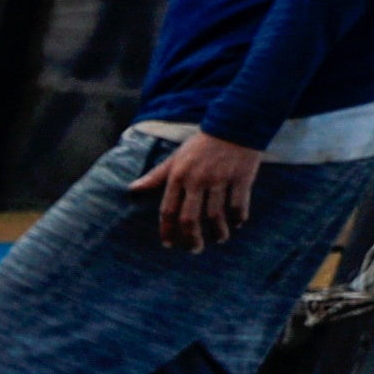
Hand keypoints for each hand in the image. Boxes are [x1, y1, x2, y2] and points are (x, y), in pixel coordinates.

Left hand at [134, 127, 267, 249]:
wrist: (234, 124)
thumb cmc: (201, 144)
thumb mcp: (176, 158)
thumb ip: (156, 176)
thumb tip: (132, 188)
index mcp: (178, 176)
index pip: (167, 210)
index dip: (167, 230)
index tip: (168, 244)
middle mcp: (197, 180)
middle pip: (190, 218)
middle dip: (191, 238)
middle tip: (194, 250)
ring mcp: (220, 180)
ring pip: (215, 215)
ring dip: (218, 232)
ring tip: (219, 239)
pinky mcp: (241, 177)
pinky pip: (238, 204)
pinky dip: (238, 217)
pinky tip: (237, 223)